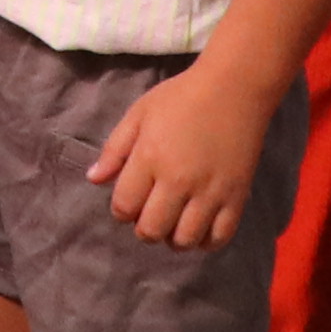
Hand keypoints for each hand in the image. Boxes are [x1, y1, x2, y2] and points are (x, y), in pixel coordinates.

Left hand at [89, 58, 287, 247]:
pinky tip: (199, 227)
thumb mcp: (139, 113)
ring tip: (175, 221)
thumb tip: (93, 179)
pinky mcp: (237, 198)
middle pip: (151, 230)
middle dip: (144, 228)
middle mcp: (179, 181)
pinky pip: (219, 238)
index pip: (124, 207)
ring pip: (185, 241)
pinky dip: (206, 242)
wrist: (233, 89)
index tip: (129, 200)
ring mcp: (210, 192)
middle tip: (150, 213)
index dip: (121, 210)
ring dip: (173, 238)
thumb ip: (115, 149)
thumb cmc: (181, 98)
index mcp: (150, 158)